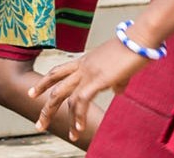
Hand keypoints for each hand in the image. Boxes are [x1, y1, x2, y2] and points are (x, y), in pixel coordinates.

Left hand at [31, 41, 148, 140]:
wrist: (140, 37)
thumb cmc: (134, 49)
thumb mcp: (120, 67)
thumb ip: (116, 80)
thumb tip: (117, 91)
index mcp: (85, 61)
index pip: (58, 72)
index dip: (44, 82)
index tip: (32, 93)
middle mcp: (82, 66)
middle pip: (55, 87)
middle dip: (46, 107)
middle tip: (38, 124)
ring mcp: (88, 72)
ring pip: (65, 96)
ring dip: (66, 118)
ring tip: (69, 135)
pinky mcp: (98, 79)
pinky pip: (82, 100)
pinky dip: (79, 116)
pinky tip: (78, 128)